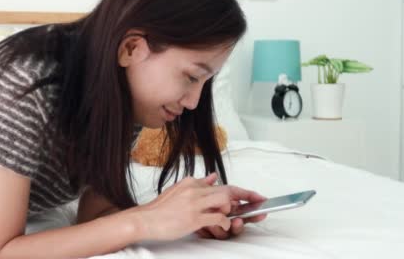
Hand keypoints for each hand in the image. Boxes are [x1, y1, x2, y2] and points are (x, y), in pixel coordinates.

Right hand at [133, 172, 263, 240]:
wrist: (144, 219)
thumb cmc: (159, 209)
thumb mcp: (178, 191)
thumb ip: (197, 184)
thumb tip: (212, 177)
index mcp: (191, 183)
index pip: (221, 184)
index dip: (241, 190)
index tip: (254, 194)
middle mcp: (194, 190)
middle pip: (227, 190)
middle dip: (246, 196)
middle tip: (259, 202)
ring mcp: (194, 204)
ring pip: (224, 201)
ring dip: (232, 211)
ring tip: (233, 219)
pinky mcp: (193, 218)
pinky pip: (217, 218)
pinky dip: (224, 223)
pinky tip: (223, 226)